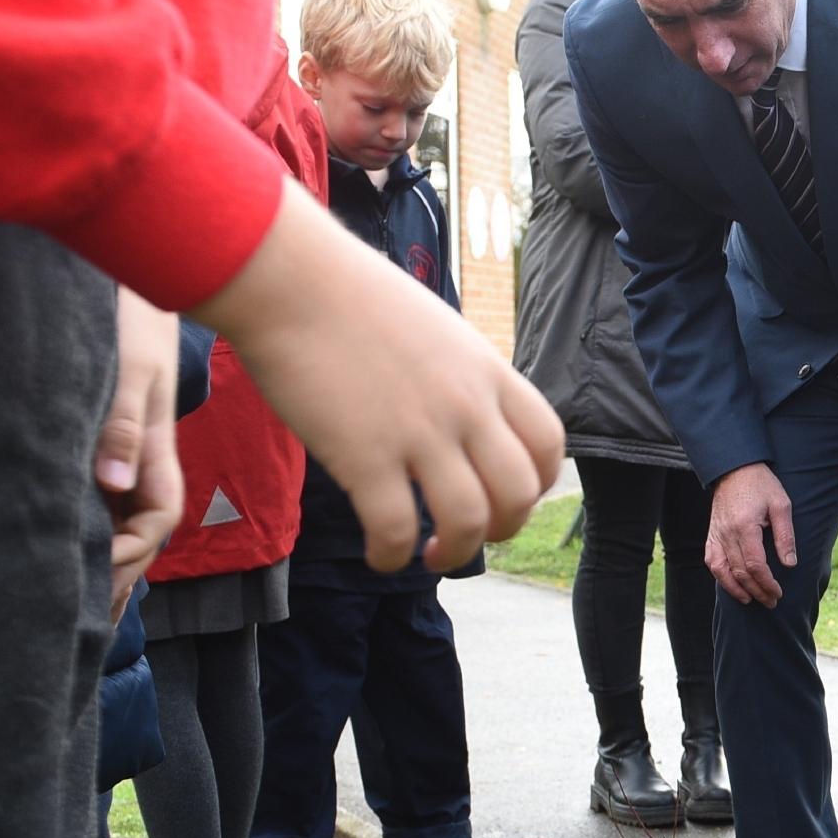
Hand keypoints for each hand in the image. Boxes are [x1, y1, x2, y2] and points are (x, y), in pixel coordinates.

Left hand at [97, 287, 183, 621]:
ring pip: (116, 522)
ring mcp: (123, 457)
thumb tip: (112, 484)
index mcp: (157, 453)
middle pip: (137, 535)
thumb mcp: (126, 370)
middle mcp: (142, 464)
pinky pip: (96, 501)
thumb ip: (121, 424)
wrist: (133, 281)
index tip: (95, 573)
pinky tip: (55, 553)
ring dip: (98, 562)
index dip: (129, 554)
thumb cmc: (128, 322)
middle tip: (78, 629)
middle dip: (115, 579)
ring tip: (66, 611)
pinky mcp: (100, 446)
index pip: (154, 521)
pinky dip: (82, 532)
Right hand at [192, 183, 560, 571]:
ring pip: (468, 522)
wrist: (290, 280)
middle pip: (518, 493)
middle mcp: (465, 406)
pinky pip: (395, 531)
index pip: (547, 442)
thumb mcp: (437, 331)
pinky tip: (380, 555)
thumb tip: (464, 422)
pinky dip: (392, 557)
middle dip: (503, 529)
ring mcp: (418, 432)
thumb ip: (461, 378)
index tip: (508, 497)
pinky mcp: (364, 457)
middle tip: (469, 535)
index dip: (537, 483)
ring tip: (428, 555)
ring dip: (454, 554)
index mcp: (487, 372)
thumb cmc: (351, 299)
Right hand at [705, 462, 796, 607]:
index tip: (778, 592)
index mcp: (745, 526)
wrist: (734, 469)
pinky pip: (712, 561)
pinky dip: (721, 577)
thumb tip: (789, 564)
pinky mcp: (711, 535)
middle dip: (757, 591)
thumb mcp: (781, 505)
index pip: (755, 565)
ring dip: (736, 590)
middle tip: (771, 601)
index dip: (767, 583)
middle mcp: (727, 534)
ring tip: (751, 600)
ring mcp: (716, 535)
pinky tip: (732, 585)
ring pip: (722, 571)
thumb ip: (785, 536)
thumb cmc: (761, 485)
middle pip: (740, 572)